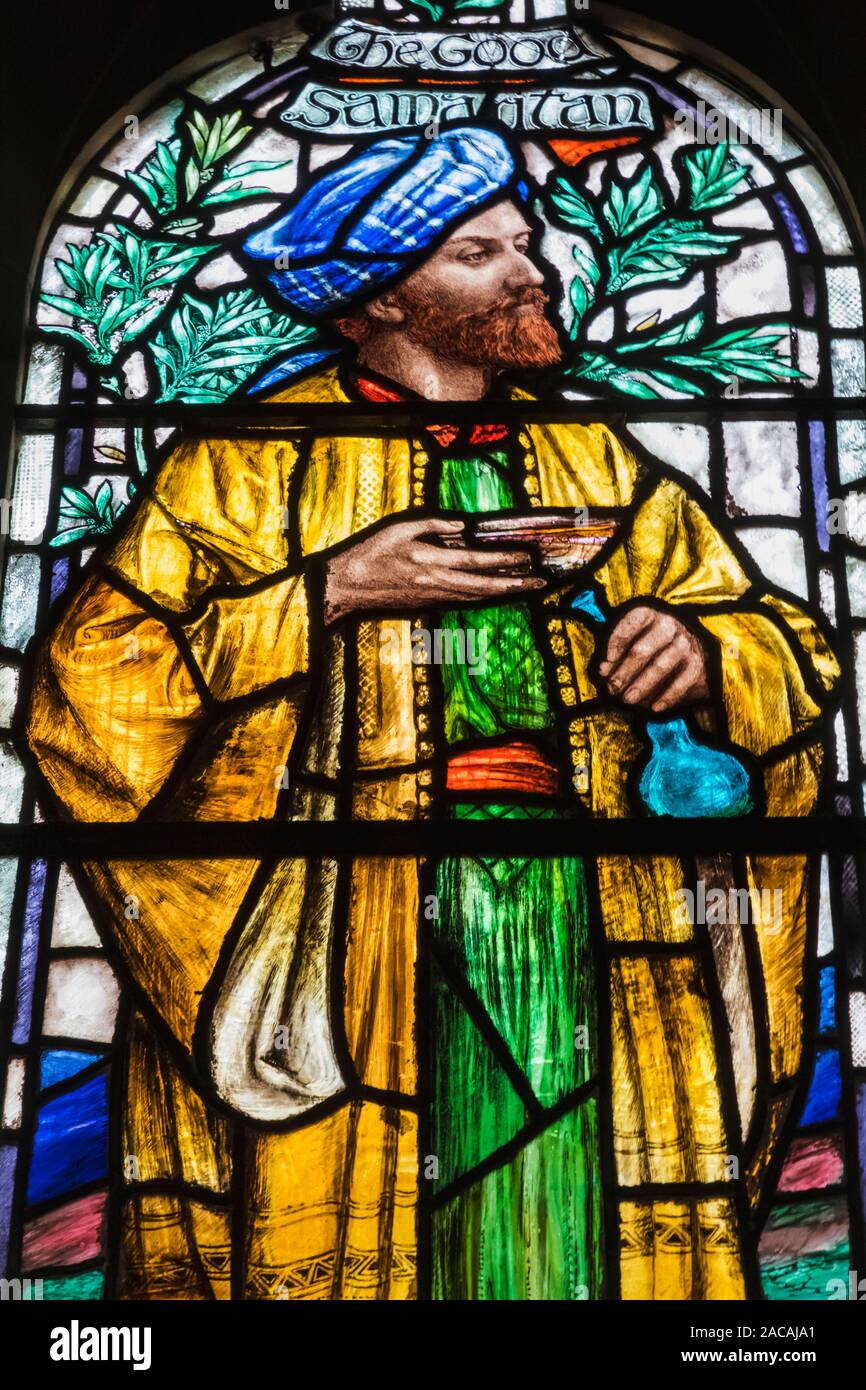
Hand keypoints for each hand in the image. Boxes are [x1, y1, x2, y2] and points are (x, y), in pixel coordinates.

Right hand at [323, 516, 545, 624]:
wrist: (350, 586)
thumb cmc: (372, 554)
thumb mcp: (399, 529)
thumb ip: (432, 524)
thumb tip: (461, 526)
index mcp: (430, 560)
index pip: (475, 561)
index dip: (503, 560)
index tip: (525, 557)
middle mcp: (436, 582)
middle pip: (483, 586)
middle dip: (514, 584)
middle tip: (538, 582)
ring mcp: (433, 596)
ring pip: (476, 597)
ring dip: (503, 592)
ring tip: (525, 587)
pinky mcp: (428, 603)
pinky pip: (462, 599)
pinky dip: (483, 596)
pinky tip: (495, 591)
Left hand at [598, 604, 709, 712]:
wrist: (693, 657)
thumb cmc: (654, 650)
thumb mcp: (634, 646)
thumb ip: (616, 657)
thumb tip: (604, 671)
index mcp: (650, 616)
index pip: (631, 622)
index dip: (616, 641)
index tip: (606, 662)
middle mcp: (668, 627)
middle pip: (641, 650)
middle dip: (624, 671)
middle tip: (613, 688)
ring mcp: (684, 645)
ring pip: (660, 666)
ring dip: (642, 685)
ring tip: (628, 699)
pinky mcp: (697, 665)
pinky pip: (681, 682)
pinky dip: (667, 696)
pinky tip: (654, 707)